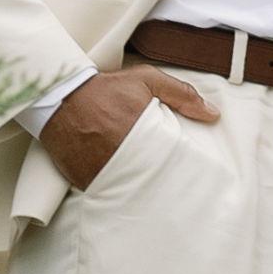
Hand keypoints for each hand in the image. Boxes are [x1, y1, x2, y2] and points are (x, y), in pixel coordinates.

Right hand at [45, 58, 221, 190]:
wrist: (59, 98)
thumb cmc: (105, 89)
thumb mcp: (146, 80)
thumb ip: (182, 94)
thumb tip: (213, 114)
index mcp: (145, 134)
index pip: (174, 160)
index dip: (184, 167)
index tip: (191, 169)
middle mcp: (125, 157)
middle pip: (156, 179)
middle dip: (166, 181)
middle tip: (175, 184)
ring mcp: (104, 173)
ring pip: (134, 189)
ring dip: (143, 188)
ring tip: (150, 185)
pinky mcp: (87, 182)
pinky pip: (109, 193)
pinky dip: (118, 190)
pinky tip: (126, 186)